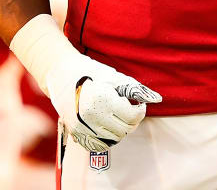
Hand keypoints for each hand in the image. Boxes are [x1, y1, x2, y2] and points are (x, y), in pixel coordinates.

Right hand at [44, 53, 160, 151]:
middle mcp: (91, 116)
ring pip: (114, 139)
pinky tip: (107, 124)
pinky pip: (99, 144)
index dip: (140, 110)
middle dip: (132, 120)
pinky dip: (107, 138)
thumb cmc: (89, 72)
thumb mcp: (113, 77)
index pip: (132, 116)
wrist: (60, 74)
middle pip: (125, 130)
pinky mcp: (76, 132)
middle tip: (129, 110)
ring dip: (121, 129)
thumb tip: (156, 99)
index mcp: (102, 100)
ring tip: (117, 115)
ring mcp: (82, 127)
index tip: (138, 104)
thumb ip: (135, 89)